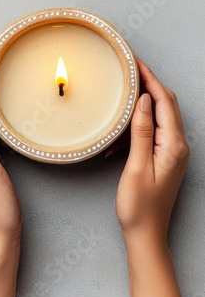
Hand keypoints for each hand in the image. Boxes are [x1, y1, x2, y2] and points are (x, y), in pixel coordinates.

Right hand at [116, 58, 189, 248]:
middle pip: (165, 104)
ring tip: (120, 101)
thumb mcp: (137, 166)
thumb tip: (143, 101)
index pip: (163, 101)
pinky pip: (152, 132)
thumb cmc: (140, 206)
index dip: (150, 79)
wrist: (146, 234)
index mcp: (173, 145)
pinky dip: (136, 127)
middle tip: (129, 71)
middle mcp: (177, 145)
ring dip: (140, 107)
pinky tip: (119, 136)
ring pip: (157, 117)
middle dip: (148, 85)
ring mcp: (172, 151)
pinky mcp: (164, 157)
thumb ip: (141, 132)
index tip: (136, 62)